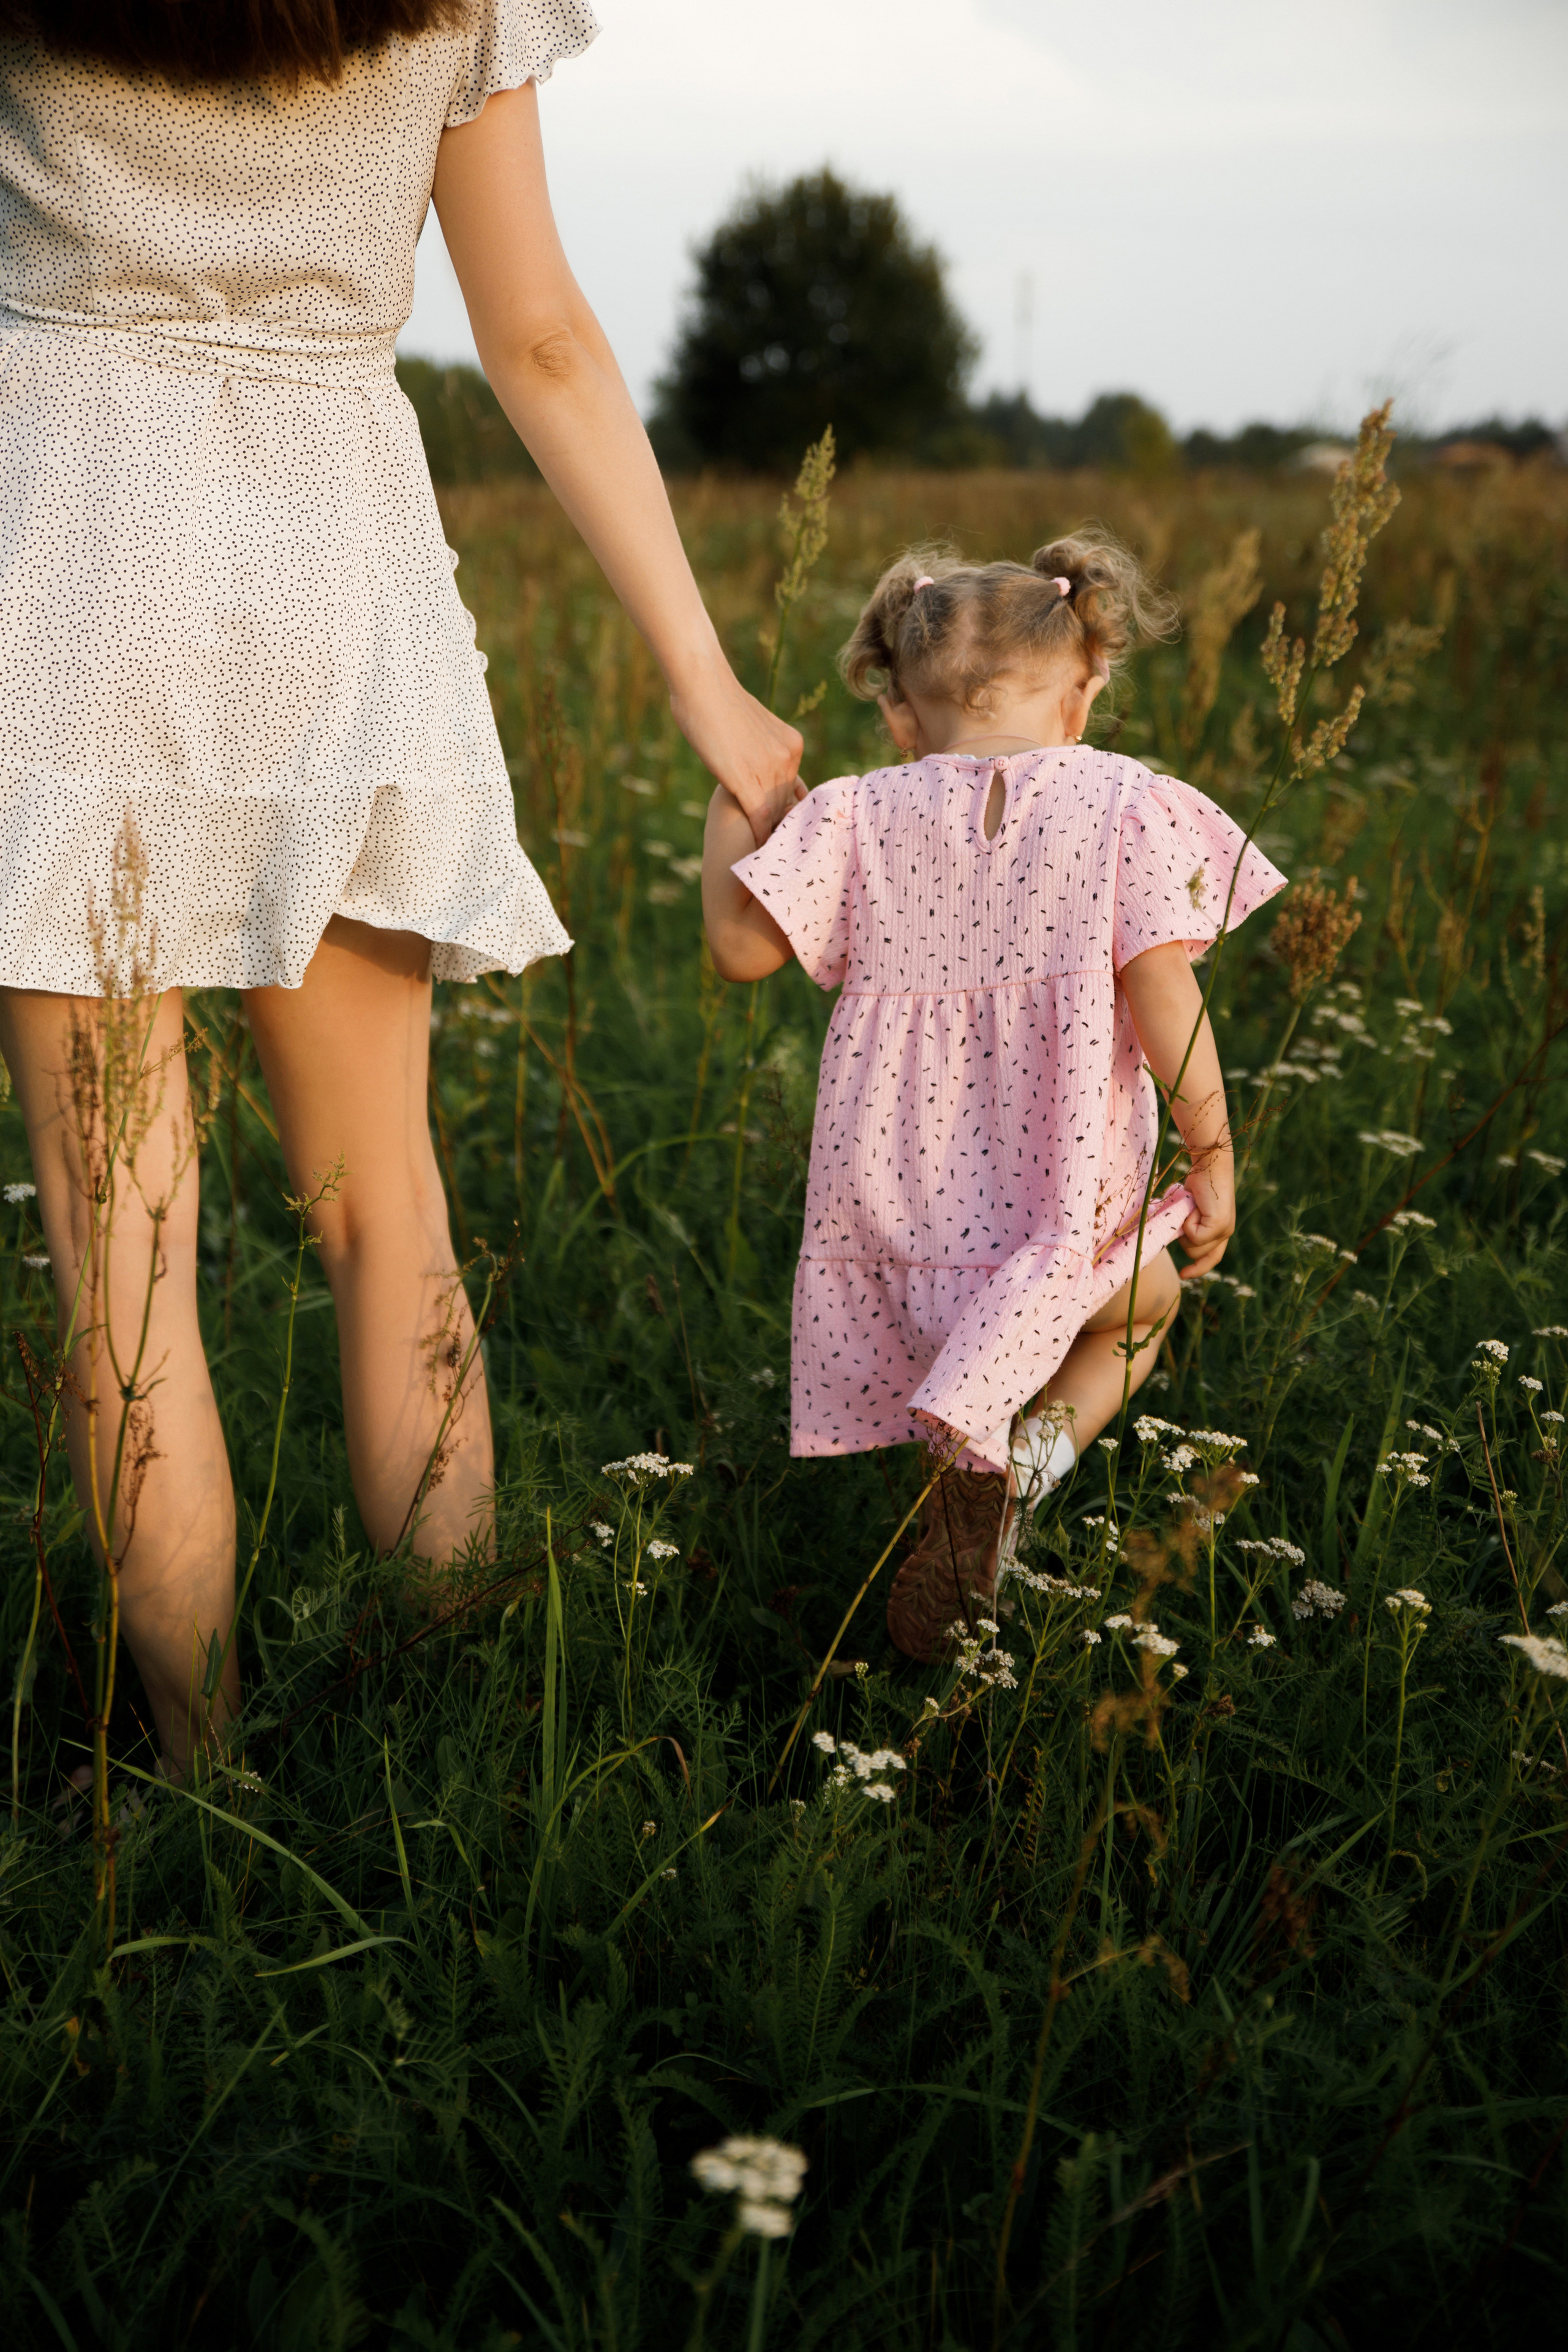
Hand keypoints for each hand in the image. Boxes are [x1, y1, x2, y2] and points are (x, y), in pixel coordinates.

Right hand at [670, 660, 801, 844]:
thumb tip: (757, 759)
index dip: (786, 810)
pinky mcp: (746, 780)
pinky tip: (754, 849)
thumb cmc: (719, 701)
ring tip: (766, 855)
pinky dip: (758, 836)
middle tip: (778, 849)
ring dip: (769, 834)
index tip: (783, 829)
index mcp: (792, 744)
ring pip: (774, 812)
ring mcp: (769, 769)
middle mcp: (787, 757)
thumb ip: (763, 747)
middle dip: (780, 825)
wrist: (704, 685)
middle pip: (785, 802)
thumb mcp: (754, 725)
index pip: (793, 788)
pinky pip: (759, 817)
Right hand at [1177, 1147, 1234, 1278]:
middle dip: (1184, 1237)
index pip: (1212, 1258)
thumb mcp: (1190, 1209)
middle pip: (1195, 1253)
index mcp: (1221, 1230)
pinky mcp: (1219, 1226)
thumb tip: (1172, 1238)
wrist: (1209, 1163)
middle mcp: (1226, 1232)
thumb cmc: (1197, 1182)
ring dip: (1185, 1227)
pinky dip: (1188, 1221)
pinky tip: (1195, 1205)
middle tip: (1186, 1212)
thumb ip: (1188, 1225)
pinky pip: (1193, 1235)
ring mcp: (1224, 1230)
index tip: (1183, 1275)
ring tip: (1192, 1206)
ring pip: (1192, 1246)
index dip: (1198, 1269)